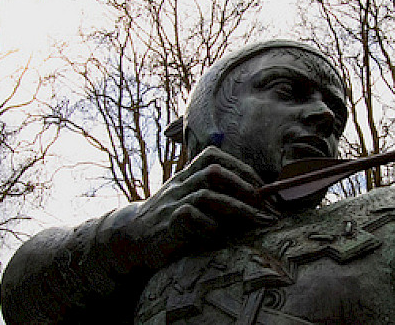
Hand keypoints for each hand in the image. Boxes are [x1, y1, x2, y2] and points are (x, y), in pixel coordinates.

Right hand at [114, 146, 278, 269]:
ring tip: (257, 219)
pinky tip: (218, 235)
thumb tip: (255, 193)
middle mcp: (180, 184)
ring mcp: (172, 202)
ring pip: (207, 195)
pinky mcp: (167, 223)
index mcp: (186, 175)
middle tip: (264, 202)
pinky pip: (190, 217)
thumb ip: (213, 192)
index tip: (263, 185)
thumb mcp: (188, 197)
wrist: (131, 237)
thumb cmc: (169, 218)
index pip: (214, 157)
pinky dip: (209, 225)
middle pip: (214, 171)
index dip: (241, 168)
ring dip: (236, 207)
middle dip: (243, 184)